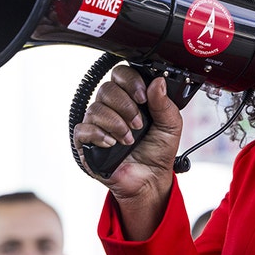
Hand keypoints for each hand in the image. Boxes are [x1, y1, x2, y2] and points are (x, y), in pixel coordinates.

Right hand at [73, 65, 181, 239]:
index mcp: (131, 99)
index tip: (143, 97)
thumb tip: (158, 82)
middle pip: (107, 89)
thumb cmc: (159, 151)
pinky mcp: (87, 142)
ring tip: (129, 139)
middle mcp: (112, 108)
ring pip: (96, 108)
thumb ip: (164, 103)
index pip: (121, 75)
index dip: (130, 82)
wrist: (151, 179)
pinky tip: (112, 143)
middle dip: (125, 106)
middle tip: (139, 123)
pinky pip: (83, 129)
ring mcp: (98, 124)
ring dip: (116, 123)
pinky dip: (99, 134)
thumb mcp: (171, 125)